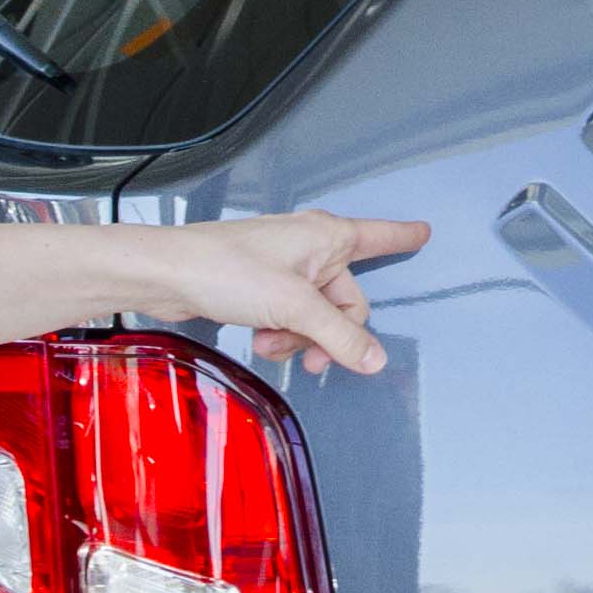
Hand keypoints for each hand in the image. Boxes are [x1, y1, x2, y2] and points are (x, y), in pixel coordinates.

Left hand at [129, 212, 427, 375]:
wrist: (169, 275)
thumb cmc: (224, 268)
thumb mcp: (294, 307)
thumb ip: (339, 336)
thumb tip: (374, 359)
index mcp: (326, 237)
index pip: (379, 237)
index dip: (402, 238)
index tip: (423, 234)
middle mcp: (309, 248)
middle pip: (347, 301)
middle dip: (328, 333)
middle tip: (311, 355)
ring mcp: (285, 268)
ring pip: (317, 316)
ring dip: (298, 337)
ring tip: (270, 339)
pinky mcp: (262, 287)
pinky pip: (290, 318)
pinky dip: (279, 333)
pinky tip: (258, 336)